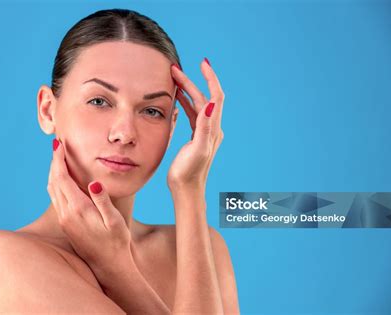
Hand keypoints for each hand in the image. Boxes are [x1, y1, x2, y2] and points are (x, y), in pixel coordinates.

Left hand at [46, 139, 131, 274]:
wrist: (109, 266)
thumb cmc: (116, 242)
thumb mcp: (114, 221)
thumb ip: (103, 201)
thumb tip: (93, 183)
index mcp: (77, 209)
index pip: (62, 178)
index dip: (59, 160)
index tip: (60, 145)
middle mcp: (66, 214)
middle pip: (53, 182)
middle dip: (54, 162)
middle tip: (57, 146)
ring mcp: (64, 220)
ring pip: (52, 190)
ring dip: (53, 173)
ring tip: (58, 159)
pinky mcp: (66, 225)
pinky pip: (55, 198)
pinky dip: (56, 184)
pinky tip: (62, 180)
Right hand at [167, 59, 224, 189]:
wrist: (187, 190)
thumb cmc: (189, 173)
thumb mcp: (198, 150)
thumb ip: (204, 127)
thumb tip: (212, 104)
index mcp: (213, 129)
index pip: (216, 97)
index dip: (210, 79)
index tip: (202, 63)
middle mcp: (212, 128)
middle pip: (204, 98)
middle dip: (191, 82)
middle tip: (175, 69)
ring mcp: (204, 132)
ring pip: (197, 105)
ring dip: (187, 91)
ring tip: (174, 79)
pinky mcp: (195, 137)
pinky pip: (192, 114)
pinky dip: (184, 103)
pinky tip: (176, 98)